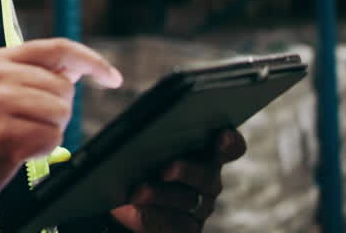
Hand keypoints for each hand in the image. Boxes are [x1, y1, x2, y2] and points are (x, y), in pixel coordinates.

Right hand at [0, 38, 122, 202]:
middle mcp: (0, 75)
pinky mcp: (4, 131)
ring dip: (49, 132)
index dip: (92, 60)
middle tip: (27, 123)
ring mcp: (0, 102)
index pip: (59, 49)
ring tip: (20, 136)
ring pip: (61, 113)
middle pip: (65, 89)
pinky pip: (51, 138)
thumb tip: (75, 69)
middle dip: (58, 112)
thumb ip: (33, 75)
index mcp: (0, 60)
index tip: (111, 76)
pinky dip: (41, 149)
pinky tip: (17, 150)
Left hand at [110, 128, 247, 231]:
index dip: (230, 142)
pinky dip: (154, 216)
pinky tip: (138, 210)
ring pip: (189, 200)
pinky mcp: (185, 227)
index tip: (222, 137)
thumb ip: (147, 134)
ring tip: (140, 192)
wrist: (116, 199)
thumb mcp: (138, 144)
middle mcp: (206, 179)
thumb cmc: (132, 162)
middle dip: (187, 171)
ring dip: (162, 195)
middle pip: (207, 174)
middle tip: (166, 170)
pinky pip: (175, 224)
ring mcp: (199, 206)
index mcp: (202, 151)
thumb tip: (136, 123)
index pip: (229, 147)